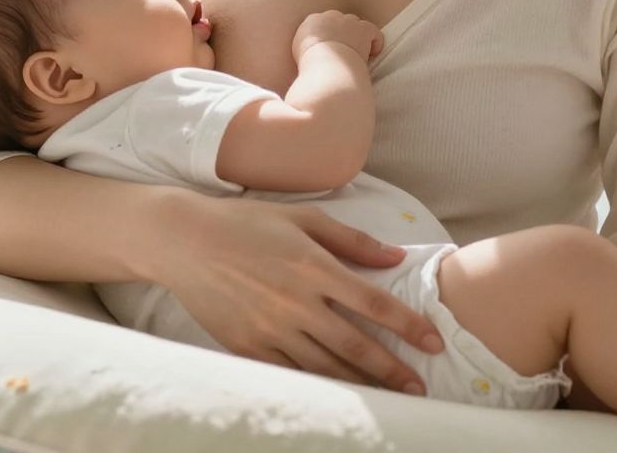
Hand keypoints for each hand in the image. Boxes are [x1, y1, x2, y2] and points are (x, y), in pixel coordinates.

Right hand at [157, 191, 444, 391]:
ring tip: (390, 400)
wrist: (183, 242)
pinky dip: (318, 388)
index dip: (408, 325)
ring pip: (325, 367)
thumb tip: (395, 256)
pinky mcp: (247, 347)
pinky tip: (339, 398)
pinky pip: (291, 374)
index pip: (374, 302)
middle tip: (420, 387)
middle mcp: (295, 301)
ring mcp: (270, 328)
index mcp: (313, 266)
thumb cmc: (246, 223)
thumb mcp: (302, 218)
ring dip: (361, 386)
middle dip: (392, 369)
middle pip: (355, 344)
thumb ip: (352, 240)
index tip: (433, 342)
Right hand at [293, 11, 382, 63]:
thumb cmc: (310, 67)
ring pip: (356, 24)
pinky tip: (373, 53)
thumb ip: (306, 47)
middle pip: (339, 19)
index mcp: (311, 21)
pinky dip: (375, 41)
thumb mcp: (298, 54)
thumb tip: (306, 56)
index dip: (328, 34)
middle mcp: (329, 16)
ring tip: (356, 52)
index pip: (322, 22)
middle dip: (342, 32)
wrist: (325, 68)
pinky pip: (373, 32)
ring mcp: (348, 22)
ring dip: (357, 35)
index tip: (329, 47)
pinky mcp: (363, 30)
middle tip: (342, 49)